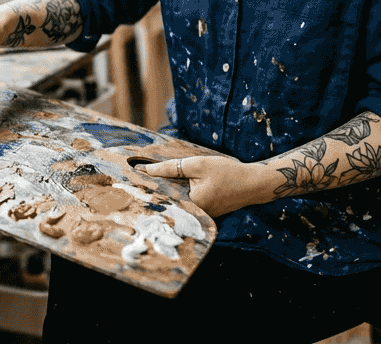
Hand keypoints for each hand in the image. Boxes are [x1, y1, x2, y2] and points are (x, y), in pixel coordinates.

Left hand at [141, 156, 268, 217]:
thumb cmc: (228, 172)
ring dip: (165, 193)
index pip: (161, 198)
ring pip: (177, 203)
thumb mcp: (198, 165)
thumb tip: (146, 170)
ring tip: (148, 181)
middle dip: (153, 191)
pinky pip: (187, 203)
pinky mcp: (205, 213)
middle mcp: (195, 214)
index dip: (145, 189)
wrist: (254, 183)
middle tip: (133, 181)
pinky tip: (170, 185)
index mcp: (191, 205)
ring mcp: (200, 215)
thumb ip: (171, 167)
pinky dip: (178, 194)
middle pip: (168, 202)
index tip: (127, 182)